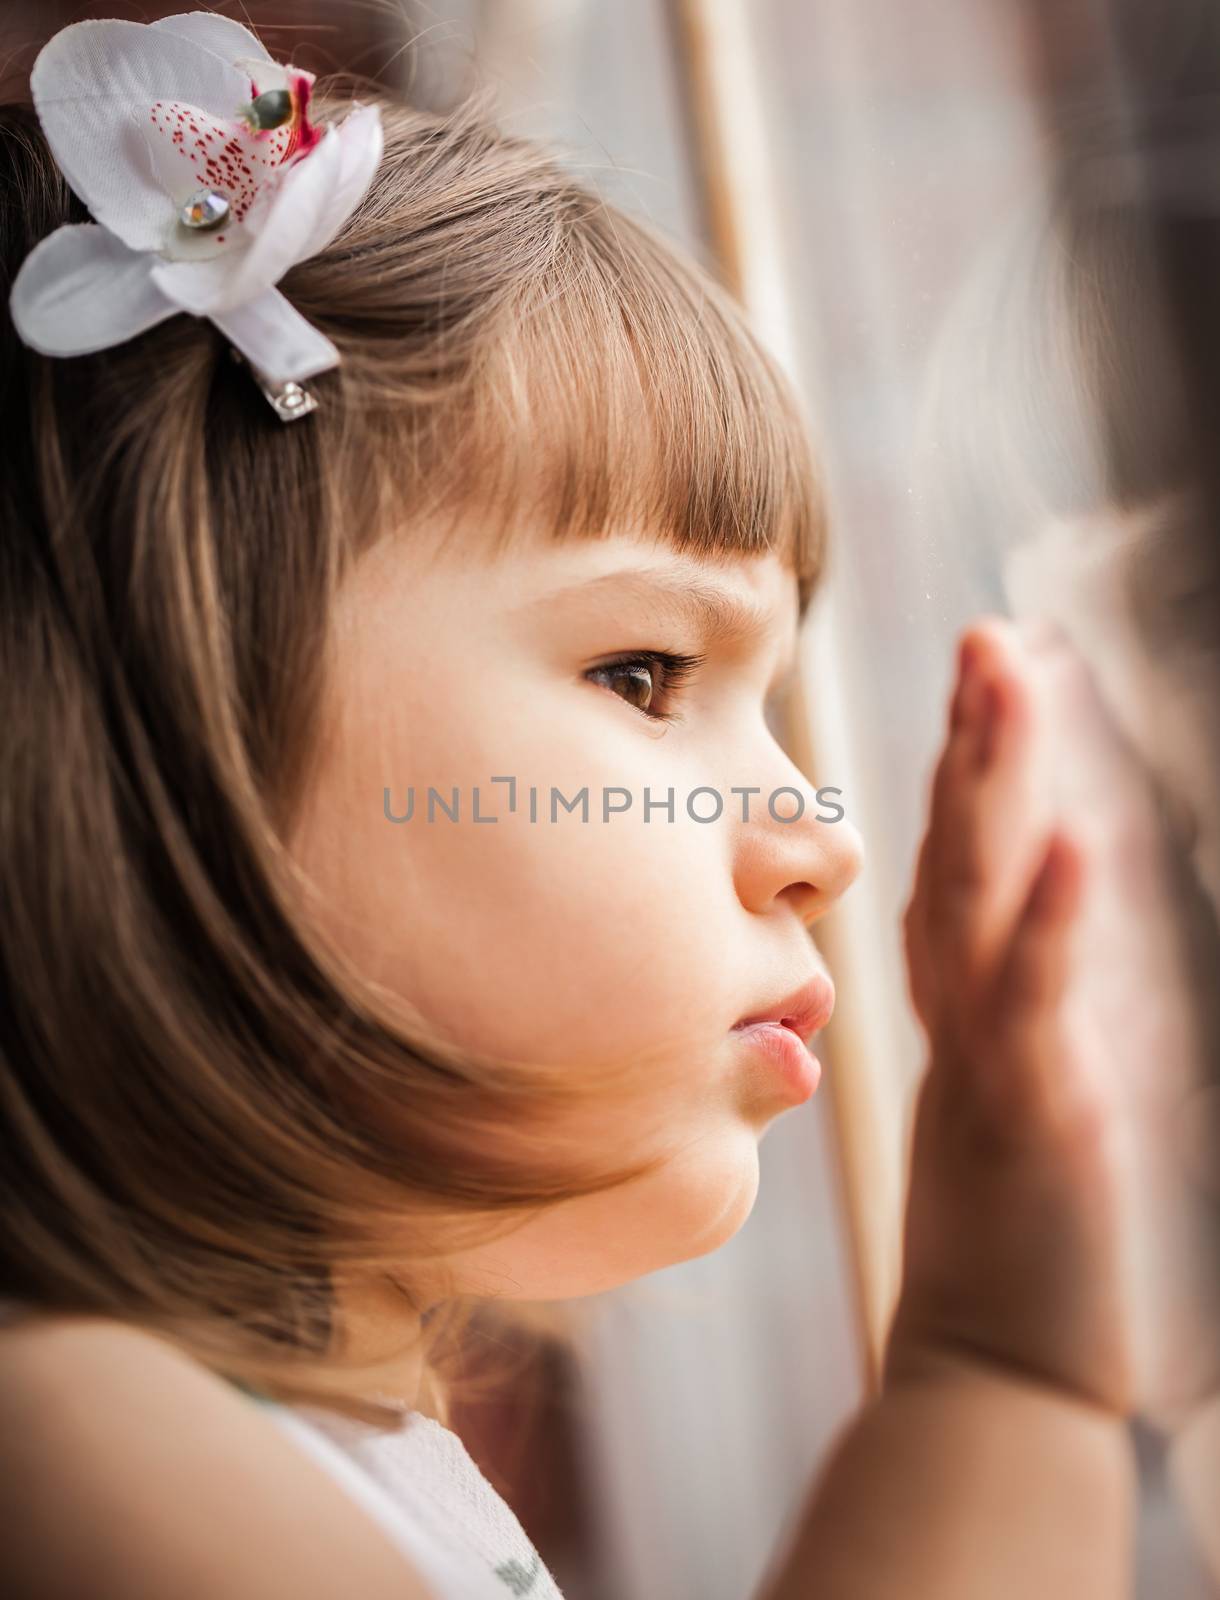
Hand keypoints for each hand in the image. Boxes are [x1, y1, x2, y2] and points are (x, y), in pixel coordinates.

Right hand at [885, 617, 1134, 1412]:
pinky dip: (1048, 921)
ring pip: (978, 898)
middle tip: (988, 633)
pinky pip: (1031, 1003)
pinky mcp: (1029, 1117)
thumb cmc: (1020, 1251)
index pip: (963, 866)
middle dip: (976, 739)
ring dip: (993, 785)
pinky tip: (1068, 841)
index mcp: (971, 1012)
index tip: (986, 679)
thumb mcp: (1020, 1108)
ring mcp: (991, 1060)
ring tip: (1005, 678)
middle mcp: (967, 1018)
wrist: (998, 1379)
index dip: (970, 768)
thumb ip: (1018, 1025)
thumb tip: (1016, 967)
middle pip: (959, 851)